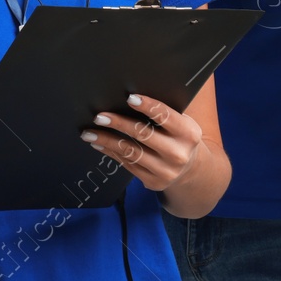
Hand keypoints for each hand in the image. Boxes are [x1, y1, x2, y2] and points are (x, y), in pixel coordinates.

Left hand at [81, 93, 203, 192]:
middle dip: (118, 123)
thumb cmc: (178, 136)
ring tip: (89, 133)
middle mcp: (178, 153)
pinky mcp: (153, 182)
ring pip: (130, 152)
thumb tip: (129, 98)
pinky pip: (127, 164)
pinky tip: (99, 144)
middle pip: (143, 134)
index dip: (148, 106)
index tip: (129, 98)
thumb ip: (163, 114)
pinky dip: (111, 152)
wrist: (190, 169)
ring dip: (107, 140)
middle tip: (99, 116)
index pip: (166, 116)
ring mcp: (165, 170)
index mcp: (188, 133)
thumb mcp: (180, 123)